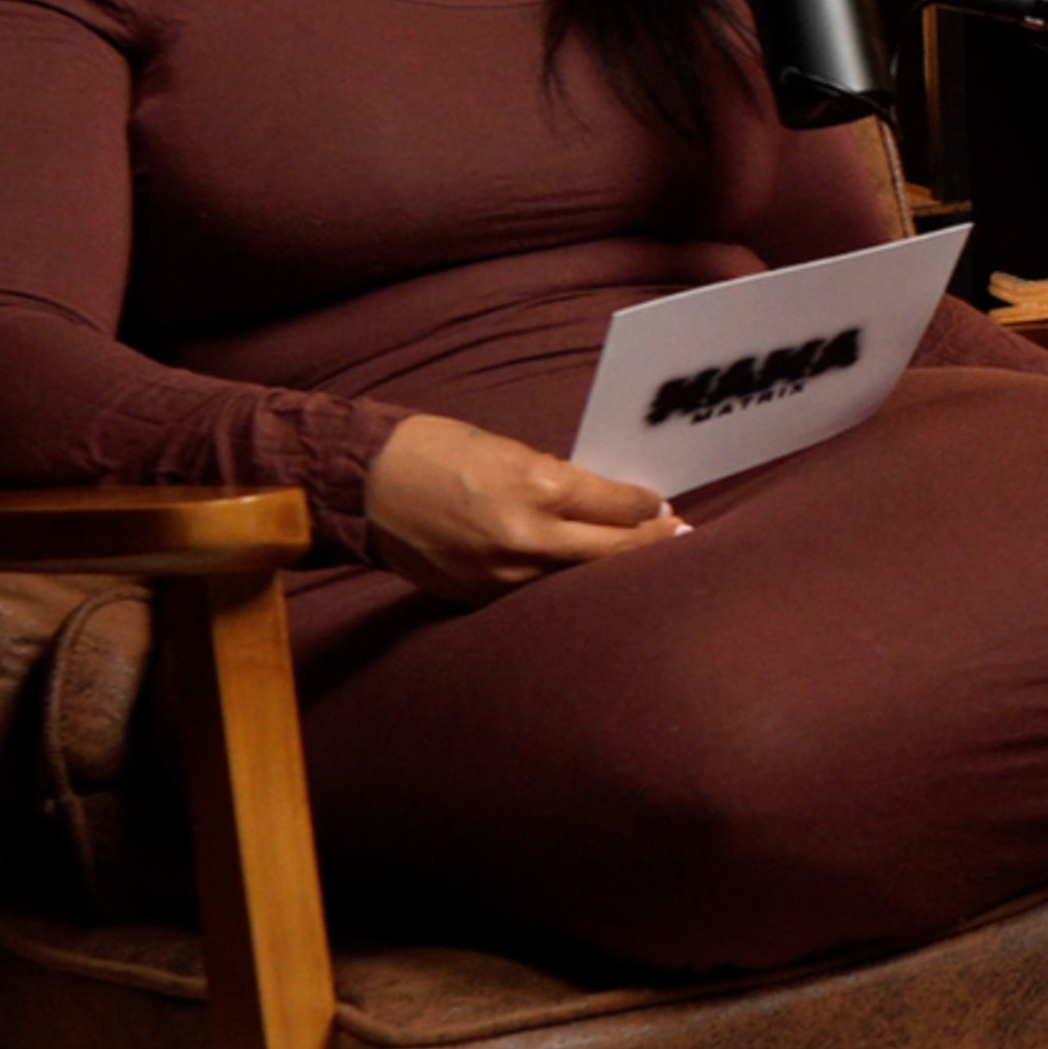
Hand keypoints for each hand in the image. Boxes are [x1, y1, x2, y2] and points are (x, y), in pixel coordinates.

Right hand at [364, 414, 688, 606]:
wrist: (366, 486)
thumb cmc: (440, 451)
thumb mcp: (512, 451)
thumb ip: (562, 480)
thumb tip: (609, 503)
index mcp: (540, 487)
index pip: (619, 506)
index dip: (648, 508)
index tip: (662, 506)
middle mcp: (529, 536)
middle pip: (614, 552)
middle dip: (652, 544)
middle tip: (680, 537)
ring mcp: (506, 574)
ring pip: (581, 582)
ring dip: (614, 572)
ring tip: (641, 563)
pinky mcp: (482, 597)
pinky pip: (539, 596)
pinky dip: (565, 587)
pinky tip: (583, 582)